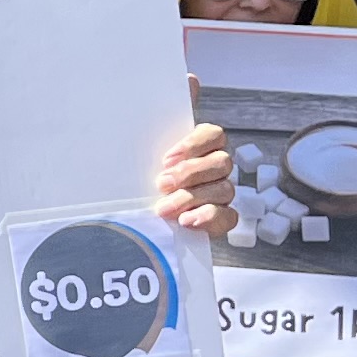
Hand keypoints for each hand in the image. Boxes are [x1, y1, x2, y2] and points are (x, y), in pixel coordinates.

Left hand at [153, 125, 236, 244]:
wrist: (141, 221)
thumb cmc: (142, 186)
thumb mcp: (142, 166)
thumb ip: (147, 155)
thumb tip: (128, 148)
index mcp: (201, 149)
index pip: (214, 135)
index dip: (194, 144)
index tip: (167, 159)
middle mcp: (216, 169)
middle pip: (221, 162)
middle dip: (189, 173)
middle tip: (162, 184)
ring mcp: (222, 193)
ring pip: (224, 189)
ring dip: (191, 198)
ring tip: (165, 208)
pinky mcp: (222, 218)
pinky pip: (228, 216)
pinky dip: (208, 218)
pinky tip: (186, 220)